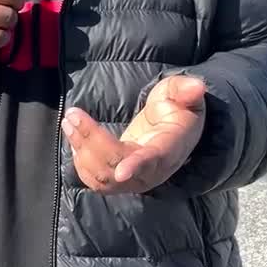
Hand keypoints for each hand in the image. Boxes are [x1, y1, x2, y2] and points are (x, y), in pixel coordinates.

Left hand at [61, 75, 206, 193]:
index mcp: (168, 150)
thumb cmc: (179, 109)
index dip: (136, 166)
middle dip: (91, 141)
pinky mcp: (118, 179)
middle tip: (73, 115)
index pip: (152, 161)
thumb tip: (197, 86)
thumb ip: (186, 90)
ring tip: (69, 121)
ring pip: (101, 177)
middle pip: (115, 166)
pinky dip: (80, 160)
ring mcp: (133, 179)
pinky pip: (95, 180)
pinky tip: (74, 137)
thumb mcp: (184, 95)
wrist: (173, 130)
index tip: (120, 171)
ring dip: (81, 150)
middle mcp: (150, 171)